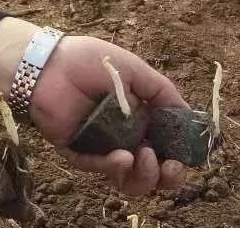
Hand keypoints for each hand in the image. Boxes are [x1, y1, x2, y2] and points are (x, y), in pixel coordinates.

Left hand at [0, 19, 188, 195]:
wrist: (49, 61)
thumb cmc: (90, 60)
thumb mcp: (134, 69)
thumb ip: (162, 91)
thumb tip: (189, 115)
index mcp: (140, 118)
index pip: (166, 147)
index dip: (179, 157)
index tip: (184, 157)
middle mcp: (124, 136)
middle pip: (152, 171)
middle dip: (165, 176)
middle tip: (168, 167)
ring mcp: (101, 147)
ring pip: (128, 180)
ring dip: (142, 177)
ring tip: (143, 157)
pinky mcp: (77, 153)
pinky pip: (97, 169)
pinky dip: (112, 168)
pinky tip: (122, 158)